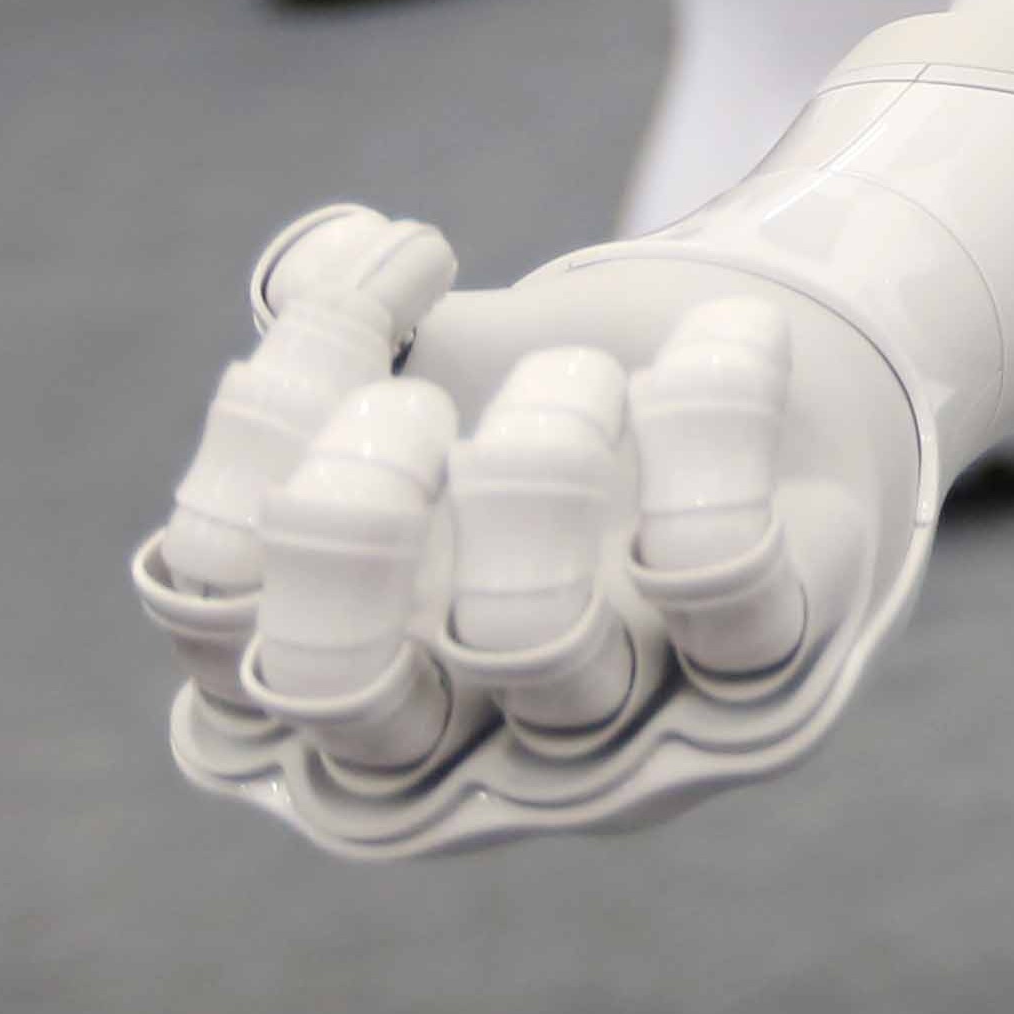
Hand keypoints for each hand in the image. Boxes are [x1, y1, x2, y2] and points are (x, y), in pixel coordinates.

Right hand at [126, 207, 939, 856]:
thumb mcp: (447, 361)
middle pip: (327, 688)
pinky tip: (726, 339)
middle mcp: (446, 750)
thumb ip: (347, 325)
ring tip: (586, 365)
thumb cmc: (575, 405)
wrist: (808, 407)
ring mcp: (608, 745)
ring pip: (529, 644)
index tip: (364, 299)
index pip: (205, 607)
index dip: (248, 445)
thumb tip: (319, 263)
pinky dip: (712, 432)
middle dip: (351, 521)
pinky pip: (721, 580)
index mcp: (325, 681)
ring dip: (540, 462)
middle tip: (416, 408)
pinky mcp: (761, 688)